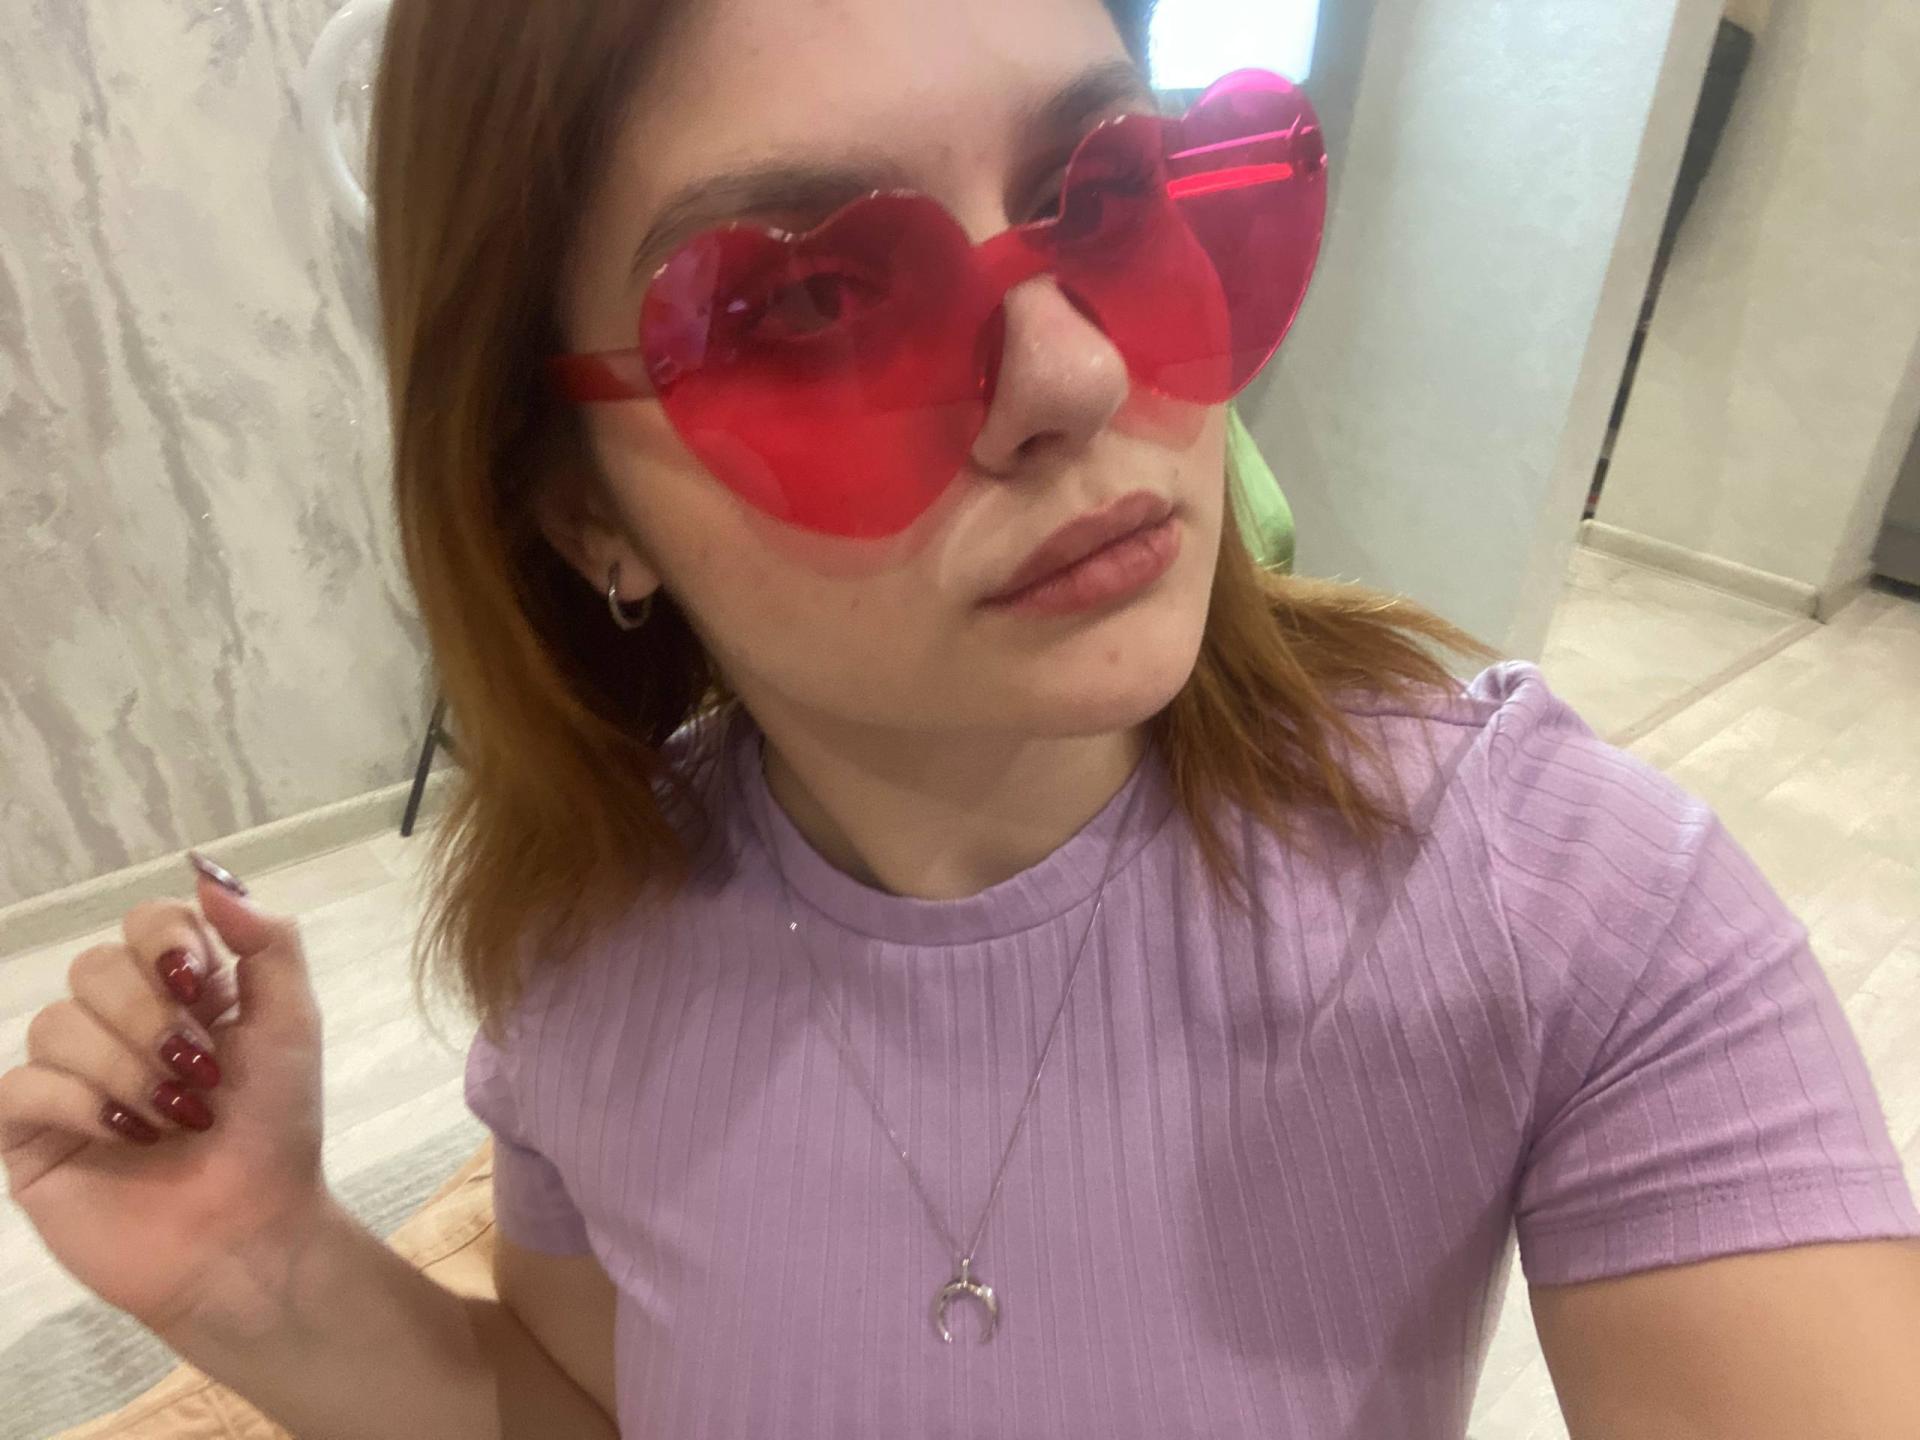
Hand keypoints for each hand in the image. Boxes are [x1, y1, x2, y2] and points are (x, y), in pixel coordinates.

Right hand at [1, 855, 328, 1335]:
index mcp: (182, 993)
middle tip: (200, 1076)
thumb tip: (207, 873)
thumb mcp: (293, 1024)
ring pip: (56, 1023)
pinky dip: (81, 1105)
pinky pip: (21, 1084)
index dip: (166, 943)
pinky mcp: (29, 1132)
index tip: (200, 985)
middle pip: (95, 967)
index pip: (145, 923)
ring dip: (128, 1070)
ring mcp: (69, 1077)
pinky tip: (125, 1138)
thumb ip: (266, 942)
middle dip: (153, 1021)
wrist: (249, 1234)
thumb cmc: (276, 1131)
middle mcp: (119, 1024)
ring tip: (175, 1120)